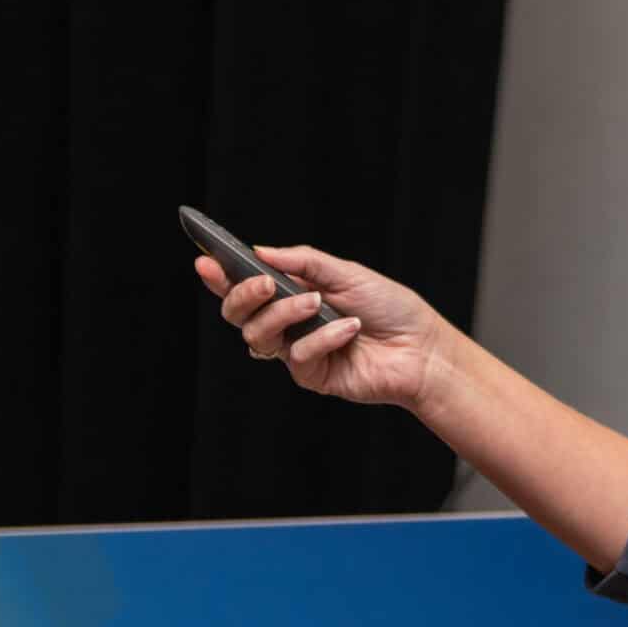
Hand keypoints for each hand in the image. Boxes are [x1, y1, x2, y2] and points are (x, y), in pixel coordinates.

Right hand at [195, 243, 445, 408]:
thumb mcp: (348, 273)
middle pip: (238, 315)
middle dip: (242, 295)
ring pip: (258, 336)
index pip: (246, 287)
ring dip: (283, 314)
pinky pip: (298, 356)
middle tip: (262, 282)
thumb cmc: (391, 310)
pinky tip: (349, 330)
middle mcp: (289, 324)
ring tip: (316, 303)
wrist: (423, 348)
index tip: (204, 260)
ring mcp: (298, 351)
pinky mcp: (313, 376)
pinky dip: (323, 338)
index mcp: (293, 295)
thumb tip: (261, 251)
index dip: (220, 276)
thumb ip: (304, 263)